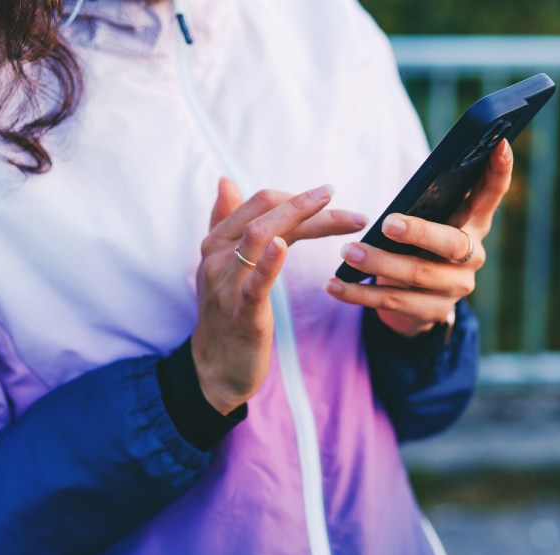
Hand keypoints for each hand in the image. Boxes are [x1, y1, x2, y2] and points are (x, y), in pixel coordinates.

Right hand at [191, 178, 365, 413]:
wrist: (216, 368)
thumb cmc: (225, 313)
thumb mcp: (223, 265)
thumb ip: (225, 223)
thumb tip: (226, 181)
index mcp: (218, 241)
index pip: (260, 203)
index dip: (297, 196)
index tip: (330, 196)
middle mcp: (218, 256)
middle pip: (265, 213)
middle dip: (307, 203)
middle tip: (344, 200)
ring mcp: (226, 283)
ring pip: (261, 237)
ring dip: (307, 221)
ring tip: (343, 218)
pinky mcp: (241, 313)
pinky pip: (254, 283)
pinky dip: (269, 261)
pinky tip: (285, 246)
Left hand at [325, 139, 512, 336]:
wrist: (417, 304)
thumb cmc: (417, 248)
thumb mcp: (426, 225)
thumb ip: (424, 209)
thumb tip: (394, 203)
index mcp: (473, 224)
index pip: (491, 194)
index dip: (499, 171)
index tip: (499, 143)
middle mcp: (473, 256)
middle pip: (451, 243)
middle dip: (419, 232)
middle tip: (388, 223)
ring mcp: (456, 287)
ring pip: (418, 274)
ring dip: (379, 263)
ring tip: (348, 252)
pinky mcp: (435, 312)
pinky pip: (394, 301)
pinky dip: (360, 293)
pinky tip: (335, 286)